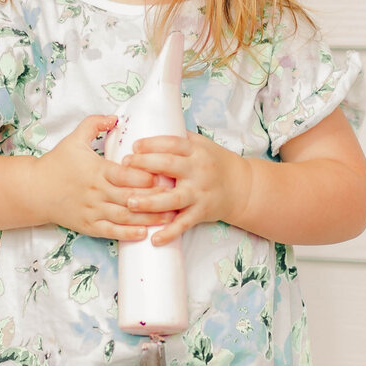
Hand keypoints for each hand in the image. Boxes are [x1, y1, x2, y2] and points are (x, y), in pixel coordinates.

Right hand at [35, 115, 175, 240]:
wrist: (34, 190)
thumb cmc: (57, 163)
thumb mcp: (74, 138)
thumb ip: (95, 124)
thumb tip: (116, 117)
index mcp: (96, 170)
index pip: (125, 175)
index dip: (144, 177)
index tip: (162, 176)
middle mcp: (96, 192)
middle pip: (130, 197)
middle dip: (154, 199)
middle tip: (177, 197)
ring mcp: (92, 211)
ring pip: (125, 217)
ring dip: (148, 218)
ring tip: (170, 218)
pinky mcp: (89, 225)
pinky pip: (111, 232)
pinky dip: (128, 234)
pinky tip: (145, 233)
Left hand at [122, 133, 250, 243]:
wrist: (242, 188)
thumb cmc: (214, 163)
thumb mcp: (201, 145)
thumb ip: (177, 139)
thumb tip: (146, 126)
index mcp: (196, 151)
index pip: (172, 144)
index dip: (152, 144)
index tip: (134, 146)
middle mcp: (198, 171)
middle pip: (169, 166)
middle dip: (145, 166)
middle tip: (123, 167)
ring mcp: (199, 193)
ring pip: (173, 199)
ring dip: (150, 202)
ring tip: (130, 203)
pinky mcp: (201, 212)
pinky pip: (184, 224)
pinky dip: (169, 233)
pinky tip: (154, 239)